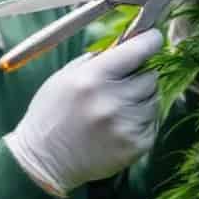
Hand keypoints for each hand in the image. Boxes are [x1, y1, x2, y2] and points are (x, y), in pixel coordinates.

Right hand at [5, 29, 163, 198]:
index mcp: (92, 78)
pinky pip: (152, 123)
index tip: (153, 38)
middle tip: (122, 86)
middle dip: (140, 76)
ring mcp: (125, 126)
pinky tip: (119, 127)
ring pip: (154, 100)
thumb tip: (130, 41)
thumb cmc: (53, 113)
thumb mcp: (65, 76)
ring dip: (140, 101)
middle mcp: (111, 101)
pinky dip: (141, 122)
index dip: (150, 41)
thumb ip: (98, 58)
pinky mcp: (135, 146)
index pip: (138, 49)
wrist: (44, 160)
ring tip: (116, 110)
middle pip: (150, 76)